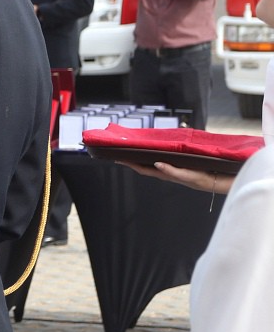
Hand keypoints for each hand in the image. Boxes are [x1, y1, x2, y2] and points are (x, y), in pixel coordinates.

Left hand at [116, 160, 234, 194]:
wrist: (213, 180)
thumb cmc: (199, 177)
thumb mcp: (185, 174)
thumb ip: (171, 170)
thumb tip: (156, 164)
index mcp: (163, 174)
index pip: (142, 169)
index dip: (130, 164)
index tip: (118, 158)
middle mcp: (164, 172)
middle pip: (143, 166)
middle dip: (131, 160)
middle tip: (120, 152)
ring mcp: (169, 170)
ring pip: (150, 163)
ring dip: (140, 158)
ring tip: (132, 151)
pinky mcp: (175, 166)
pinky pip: (159, 160)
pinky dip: (151, 156)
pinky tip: (151, 152)